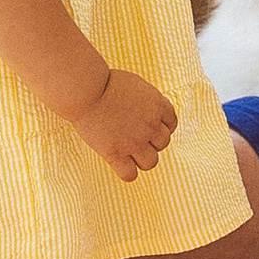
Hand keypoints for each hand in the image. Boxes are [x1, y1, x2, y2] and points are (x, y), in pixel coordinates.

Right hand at [72, 67, 176, 181]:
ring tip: (130, 152)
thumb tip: (155, 110)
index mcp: (158, 105)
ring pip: (151, 162)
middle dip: (151, 140)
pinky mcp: (115, 154)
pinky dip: (128, 172)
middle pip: (163, 143)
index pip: (172, 124)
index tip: (149, 125)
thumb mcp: (137, 84)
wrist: (87, 91)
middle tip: (136, 135)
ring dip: (142, 158)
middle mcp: (150, 125)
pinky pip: (130, 175)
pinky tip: (120, 164)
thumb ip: (149, 99)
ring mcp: (134, 142)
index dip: (161, 126)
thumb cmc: (107, 83)